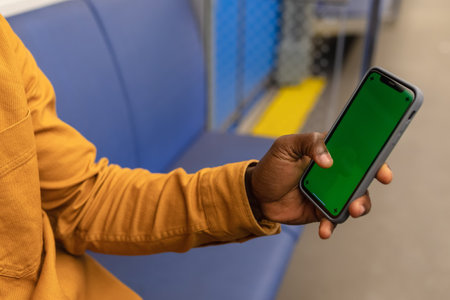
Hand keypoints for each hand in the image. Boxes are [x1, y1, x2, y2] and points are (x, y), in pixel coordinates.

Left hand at [245, 133, 392, 238]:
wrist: (256, 194)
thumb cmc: (272, 166)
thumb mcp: (286, 146)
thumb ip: (309, 143)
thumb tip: (329, 161)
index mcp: (329, 152)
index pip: (358, 154)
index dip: (375, 161)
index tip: (383, 172)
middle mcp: (334, 173)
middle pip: (361, 181)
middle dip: (366, 191)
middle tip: (360, 199)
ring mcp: (330, 193)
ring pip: (354, 201)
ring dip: (356, 208)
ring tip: (350, 212)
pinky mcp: (322, 211)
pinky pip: (334, 219)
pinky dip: (332, 225)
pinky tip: (325, 230)